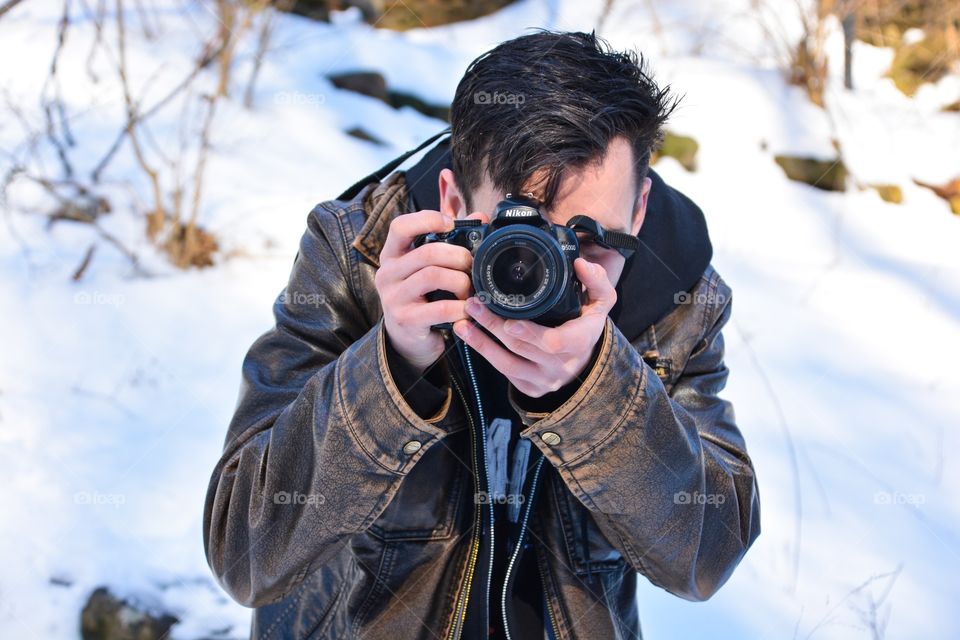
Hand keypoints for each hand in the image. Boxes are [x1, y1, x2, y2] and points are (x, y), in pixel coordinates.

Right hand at [375, 209, 489, 373]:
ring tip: (469, 289)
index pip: (400, 226)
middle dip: (458, 256)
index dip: (427, 219)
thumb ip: (450, 242)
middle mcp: (388, 273)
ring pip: (434, 276)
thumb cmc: (422, 297)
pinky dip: (460, 307)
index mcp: (392, 254)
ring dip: (461, 281)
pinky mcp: (406, 320)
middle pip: (427, 253)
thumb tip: (480, 217)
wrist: (407, 339)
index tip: (451, 224)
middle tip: (471, 265)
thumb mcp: (428, 268)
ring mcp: (394, 297)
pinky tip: (466, 309)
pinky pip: (440, 308)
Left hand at [453, 257, 615, 397]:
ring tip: (462, 323)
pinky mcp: (530, 388)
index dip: (530, 333)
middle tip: (474, 304)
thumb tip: (580, 264)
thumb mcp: (601, 302)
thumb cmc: (586, 325)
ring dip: (481, 342)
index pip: (555, 342)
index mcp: (580, 341)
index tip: (510, 320)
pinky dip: (485, 354)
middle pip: (522, 347)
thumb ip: (597, 281)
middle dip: (494, 326)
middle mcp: (562, 364)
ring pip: (508, 364)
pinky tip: (470, 337)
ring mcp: (545, 379)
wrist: (584, 360)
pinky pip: (504, 373)